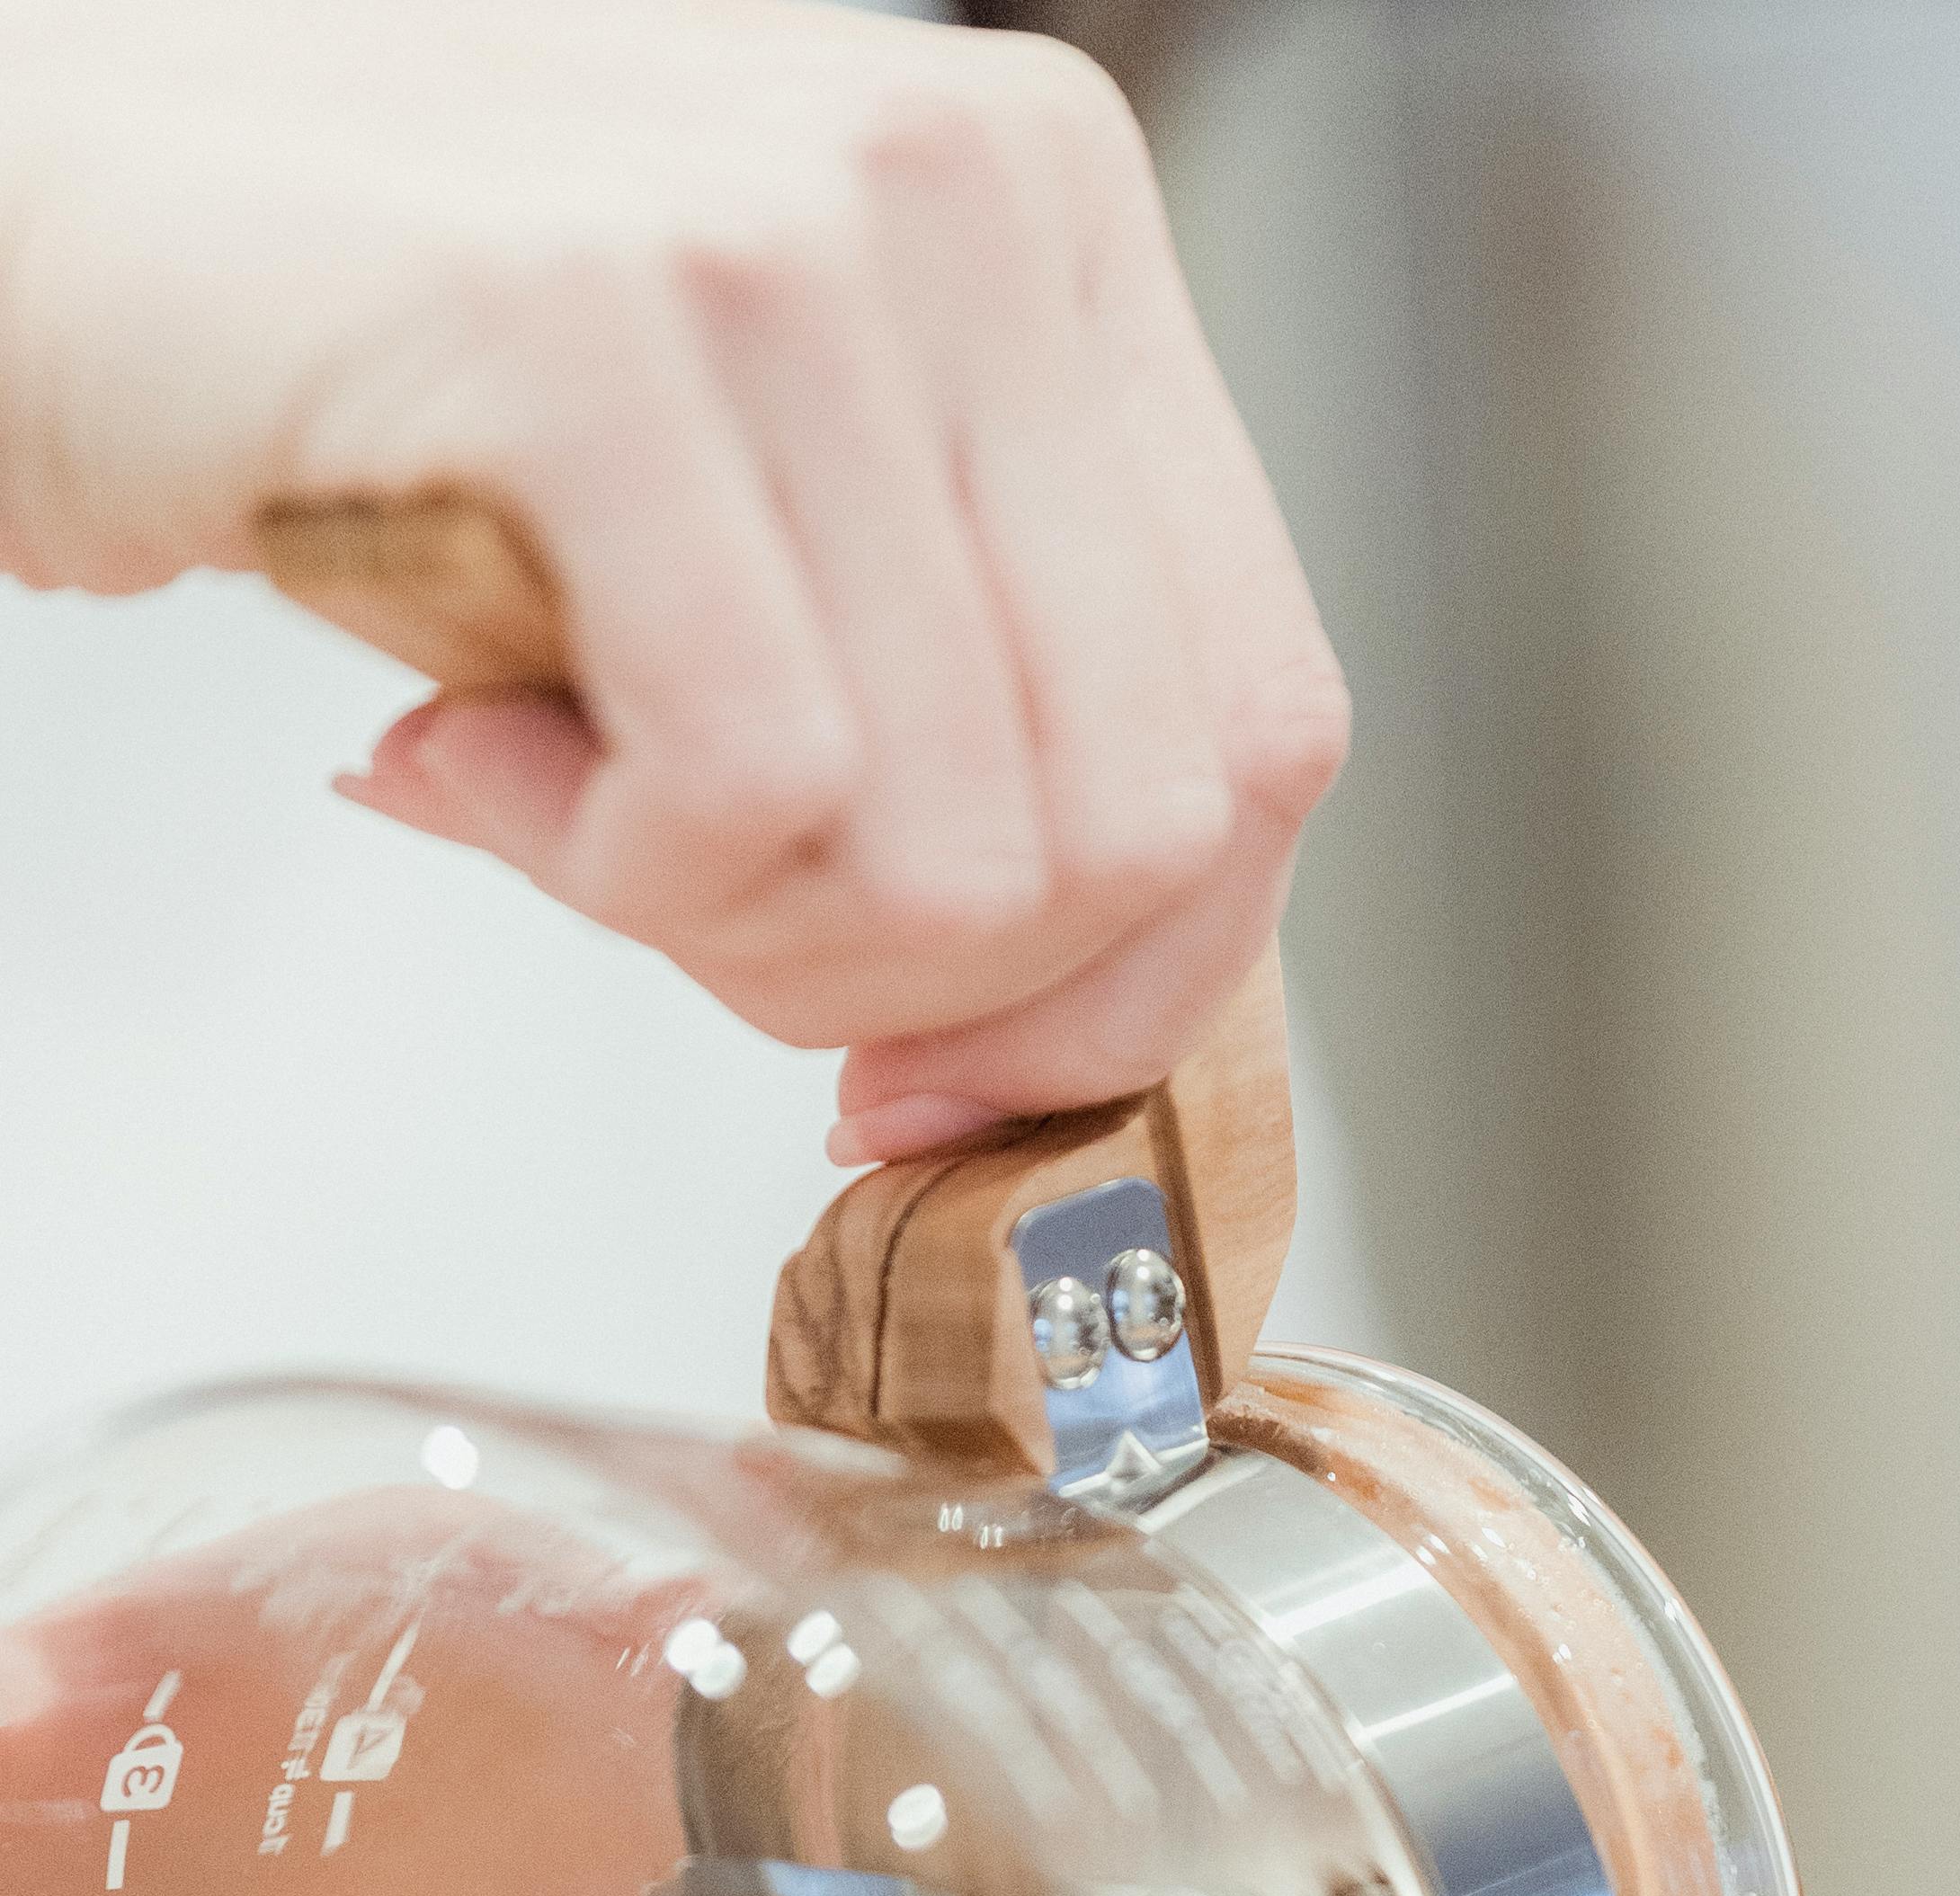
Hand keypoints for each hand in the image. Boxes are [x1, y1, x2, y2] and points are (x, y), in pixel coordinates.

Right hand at [0, 0, 1347, 1154]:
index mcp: (1064, 226)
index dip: (1122, 985)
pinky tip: (472, 750)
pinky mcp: (602, 332)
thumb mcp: (779, 522)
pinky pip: (749, 791)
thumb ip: (978, 714)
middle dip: (907, 981)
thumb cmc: (409, 394)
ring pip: (957, 852)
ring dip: (729, 928)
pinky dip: (604, 867)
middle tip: (693, 911)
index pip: (1265, 734)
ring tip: (555, 796)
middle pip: (1137, 834)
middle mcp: (972, 192)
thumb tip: (1072, 1037)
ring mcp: (799, 239)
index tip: (934, 1066)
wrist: (54, 227)